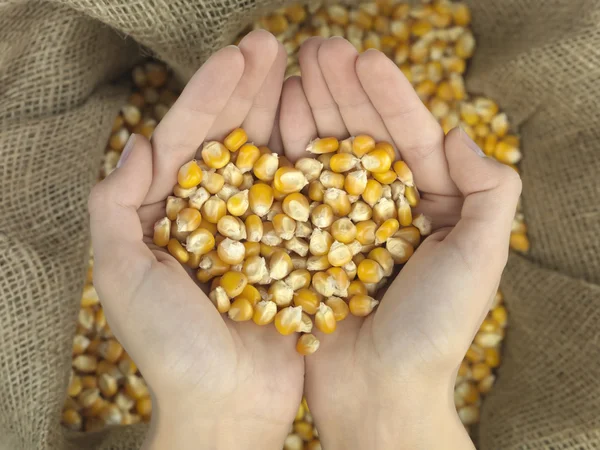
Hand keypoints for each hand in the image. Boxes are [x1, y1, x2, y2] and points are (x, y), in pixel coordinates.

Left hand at [88, 31, 303, 449]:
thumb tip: (137, 144)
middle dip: (250, 88)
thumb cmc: (171, 349)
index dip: (211, 94)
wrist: (228, 405)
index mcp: (170, 212)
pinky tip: (324, 125)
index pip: (188, 138)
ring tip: (302, 66)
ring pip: (269, 158)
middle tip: (274, 43)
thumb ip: (116, 209)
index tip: (240, 54)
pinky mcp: (293, 248)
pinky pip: (303, 196)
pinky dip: (312, 159)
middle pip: (231, 137)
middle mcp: (215, 212)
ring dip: (283, 111)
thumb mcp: (123, 278)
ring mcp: (257, 227)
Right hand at [278, 37, 520, 449]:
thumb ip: (488, 192)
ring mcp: (342, 222)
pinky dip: (288, 153)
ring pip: (327, 154)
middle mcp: (385, 207)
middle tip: (318, 46)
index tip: (364, 58)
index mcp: (430, 204)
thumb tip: (460, 134)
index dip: (389, 96)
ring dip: (312, 110)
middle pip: (364, 136)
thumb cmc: (434, 330)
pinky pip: (297, 190)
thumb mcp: (481, 258)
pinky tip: (278, 118)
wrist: (379, 391)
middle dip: (343, 90)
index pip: (411, 136)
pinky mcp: (306, 242)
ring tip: (293, 69)